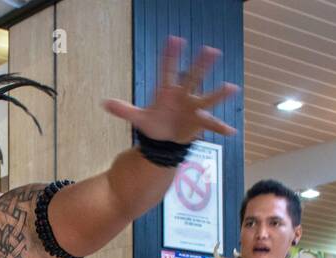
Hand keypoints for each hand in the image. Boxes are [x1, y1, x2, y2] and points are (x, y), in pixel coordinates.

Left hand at [103, 37, 238, 142]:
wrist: (165, 140)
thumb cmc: (155, 124)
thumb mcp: (139, 118)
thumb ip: (124, 110)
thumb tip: (104, 103)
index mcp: (168, 91)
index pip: (168, 70)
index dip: (170, 56)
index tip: (174, 40)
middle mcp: (184, 95)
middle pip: (192, 78)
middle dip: (201, 66)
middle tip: (210, 50)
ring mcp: (194, 107)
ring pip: (207, 98)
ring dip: (219, 94)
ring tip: (231, 87)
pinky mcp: (200, 122)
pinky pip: (212, 124)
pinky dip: (220, 128)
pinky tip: (230, 131)